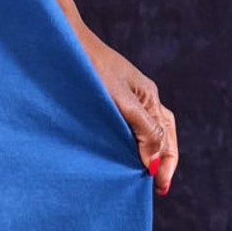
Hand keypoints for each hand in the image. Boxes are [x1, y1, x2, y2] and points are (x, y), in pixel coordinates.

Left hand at [76, 23, 177, 195]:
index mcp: (149, 98)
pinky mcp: (109, 100)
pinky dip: (131, 144)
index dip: (165, 164)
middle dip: (161, 162)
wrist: (64, 42)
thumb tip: (153, 161)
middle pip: (162, 136)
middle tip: (157, 188)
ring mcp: (127, 99)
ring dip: (147, 154)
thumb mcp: (119, 99)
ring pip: (146, 132)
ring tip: (141, 176)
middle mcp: (142, 99)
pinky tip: (121, 154)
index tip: (157, 186)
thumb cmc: (90, 67)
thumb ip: (141, 128)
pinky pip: (127, 126)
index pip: (167, 138)